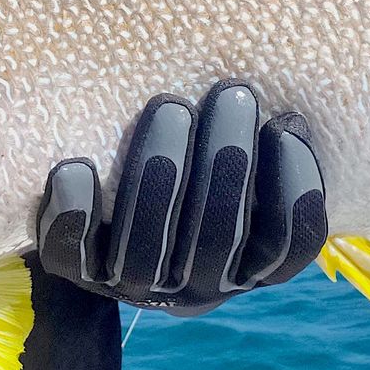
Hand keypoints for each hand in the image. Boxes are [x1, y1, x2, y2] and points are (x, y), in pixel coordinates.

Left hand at [36, 81, 327, 313]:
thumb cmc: (195, 159)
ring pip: (148, 246)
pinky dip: (74, 213)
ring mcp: (137, 283)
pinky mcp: (80, 273)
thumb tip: (297, 86)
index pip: (288, 244)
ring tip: (171, 106)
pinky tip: (77, 167)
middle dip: (227, 161)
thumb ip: (266, 133)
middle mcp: (197, 282)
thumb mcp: (241, 155)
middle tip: (232, 92)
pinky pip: (72, 255)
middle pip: (217, 236)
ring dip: (159, 171)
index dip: (296, 190)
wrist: (107, 212)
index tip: (287, 122)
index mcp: (250, 261)